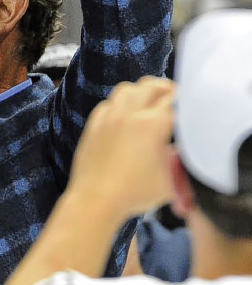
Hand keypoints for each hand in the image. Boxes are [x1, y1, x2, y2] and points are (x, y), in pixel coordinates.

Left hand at [67, 77, 174, 223]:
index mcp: (151, 125)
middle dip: (165, 88)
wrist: (96, 198)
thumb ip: (179, 160)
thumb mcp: (170, 181)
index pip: (173, 100)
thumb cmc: (135, 193)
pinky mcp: (93, 124)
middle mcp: (129, 114)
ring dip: (141, 91)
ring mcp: (108, 117)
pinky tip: (125, 115)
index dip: (184, 101)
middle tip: (173, 97)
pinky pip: (108, 103)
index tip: (190, 106)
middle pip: (149, 85)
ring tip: (149, 102)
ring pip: (126, 89)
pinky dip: (120, 104)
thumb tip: (180, 148)